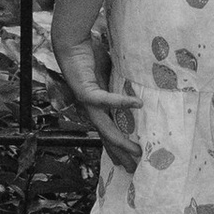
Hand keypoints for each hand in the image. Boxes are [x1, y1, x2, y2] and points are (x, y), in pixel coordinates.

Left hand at [54, 24, 139, 169]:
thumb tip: (142, 86)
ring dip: (121, 141)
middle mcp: (91, 110)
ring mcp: (88, 104)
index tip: (129, 161)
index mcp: (98, 108)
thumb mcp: (111, 75)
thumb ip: (123, 84)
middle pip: (107, 138)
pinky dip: (122, 102)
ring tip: (136, 150)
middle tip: (134, 169)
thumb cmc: (90, 58)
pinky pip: (106, 100)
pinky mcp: (86, 92)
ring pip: (106, 128)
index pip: (109, 132)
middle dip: (120, 155)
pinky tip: (138, 105)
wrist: (71, 45)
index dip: (118, 149)